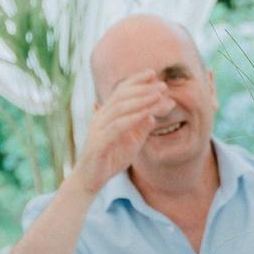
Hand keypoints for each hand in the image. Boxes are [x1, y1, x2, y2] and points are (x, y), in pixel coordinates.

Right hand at [67, 73, 168, 193]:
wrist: (91, 180)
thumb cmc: (110, 159)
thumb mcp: (132, 142)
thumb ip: (141, 127)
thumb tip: (153, 114)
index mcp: (107, 114)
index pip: (120, 92)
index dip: (135, 81)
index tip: (152, 73)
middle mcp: (101, 117)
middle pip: (121, 96)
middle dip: (143, 88)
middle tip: (162, 85)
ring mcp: (98, 129)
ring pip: (120, 108)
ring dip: (141, 100)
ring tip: (158, 95)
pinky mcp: (99, 142)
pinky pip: (117, 126)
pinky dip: (133, 118)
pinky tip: (147, 114)